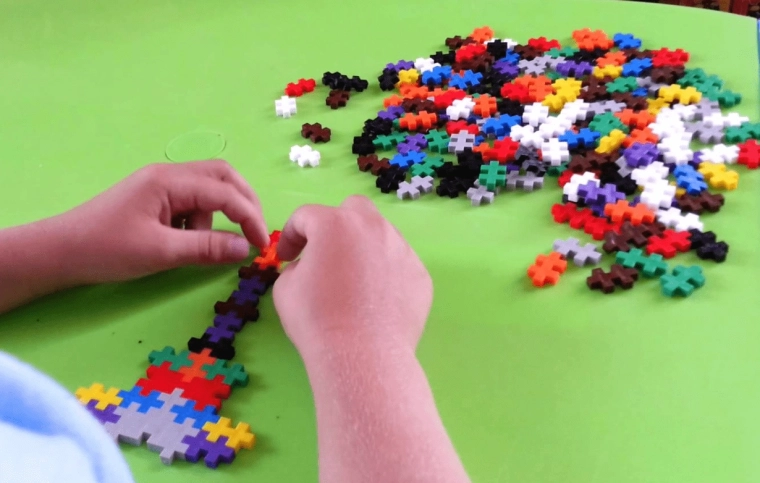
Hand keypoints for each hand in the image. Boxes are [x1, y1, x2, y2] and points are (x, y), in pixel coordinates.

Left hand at [53, 159, 267, 285]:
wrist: (60, 251)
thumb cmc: (106, 249)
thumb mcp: (160, 252)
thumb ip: (205, 248)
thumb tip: (244, 248)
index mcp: (169, 181)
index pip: (224, 192)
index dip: (249, 217)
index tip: (259, 246)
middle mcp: (168, 174)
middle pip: (223, 177)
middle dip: (244, 203)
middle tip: (254, 233)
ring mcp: (161, 184)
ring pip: (209, 188)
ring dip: (220, 214)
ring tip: (205, 244)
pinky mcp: (155, 198)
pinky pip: (192, 202)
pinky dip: (201, 220)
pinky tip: (185, 241)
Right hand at [272, 195, 432, 354]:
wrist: (362, 355)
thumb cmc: (316, 319)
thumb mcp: (285, 288)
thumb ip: (296, 266)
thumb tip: (309, 267)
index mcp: (334, 224)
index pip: (306, 216)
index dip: (291, 235)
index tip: (286, 258)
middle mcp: (372, 227)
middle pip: (353, 209)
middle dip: (336, 224)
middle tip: (325, 253)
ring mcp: (401, 249)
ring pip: (380, 236)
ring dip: (363, 249)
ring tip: (353, 281)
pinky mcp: (419, 274)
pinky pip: (398, 264)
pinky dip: (385, 274)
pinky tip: (375, 301)